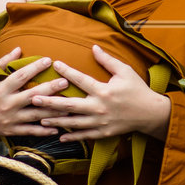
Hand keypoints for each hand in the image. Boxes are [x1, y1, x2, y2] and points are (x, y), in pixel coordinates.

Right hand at [0, 49, 66, 143]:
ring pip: (35, 115)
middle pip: (32, 95)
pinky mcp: (11, 131)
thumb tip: (19, 48)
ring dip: (53, 110)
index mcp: (0, 88)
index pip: (20, 76)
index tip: (49, 60)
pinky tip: (58, 127)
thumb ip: (4, 62)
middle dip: (50, 88)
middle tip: (66, 82)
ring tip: (70, 105)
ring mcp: (10, 119)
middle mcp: (6, 104)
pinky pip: (30, 131)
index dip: (35, 68)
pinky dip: (44, 131)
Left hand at [36, 48, 170, 142]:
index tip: (54, 64)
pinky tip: (60, 136)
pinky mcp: (103, 132)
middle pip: (70, 105)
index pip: (81, 79)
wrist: (150, 113)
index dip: (67, 71)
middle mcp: (99, 107)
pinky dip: (72, 136)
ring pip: (73, 123)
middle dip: (50, 102)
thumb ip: (107, 60)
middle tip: (34, 99)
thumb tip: (94, 47)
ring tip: (40, 119)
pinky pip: (84, 135)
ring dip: (56, 120)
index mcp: (103, 90)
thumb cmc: (138, 89)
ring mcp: (100, 121)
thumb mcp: (125, 71)